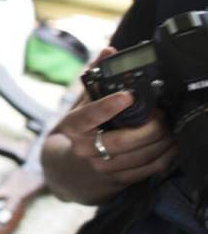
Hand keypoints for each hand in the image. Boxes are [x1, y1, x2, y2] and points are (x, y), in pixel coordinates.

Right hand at [43, 48, 176, 203]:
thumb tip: (108, 51)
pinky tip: (168, 145)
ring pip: (140, 156)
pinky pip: (147, 170)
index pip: (89, 116)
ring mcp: (101, 168)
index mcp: (73, 127)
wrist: (63, 173)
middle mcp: (85, 149)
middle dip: (151, 126)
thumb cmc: (73, 135)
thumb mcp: (77, 107)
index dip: (108, 106)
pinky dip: (164, 156)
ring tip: (168, 128)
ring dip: (162, 141)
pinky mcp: (116, 181)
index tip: (127, 96)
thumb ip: (94, 78)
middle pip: (124, 140)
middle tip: (161, 114)